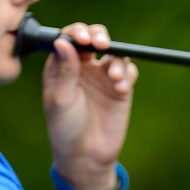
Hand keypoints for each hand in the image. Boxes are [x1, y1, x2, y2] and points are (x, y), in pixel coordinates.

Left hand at [42, 22, 138, 189]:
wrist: (85, 156)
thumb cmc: (65, 128)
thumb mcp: (60, 99)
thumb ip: (64, 70)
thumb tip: (62, 41)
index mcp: (62, 66)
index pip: (70, 38)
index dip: (77, 32)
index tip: (82, 38)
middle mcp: (83, 67)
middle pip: (94, 38)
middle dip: (98, 35)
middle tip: (101, 43)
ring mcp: (103, 77)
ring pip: (115, 52)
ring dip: (116, 57)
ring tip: (113, 76)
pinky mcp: (121, 89)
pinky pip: (128, 71)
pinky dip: (127, 74)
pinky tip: (120, 87)